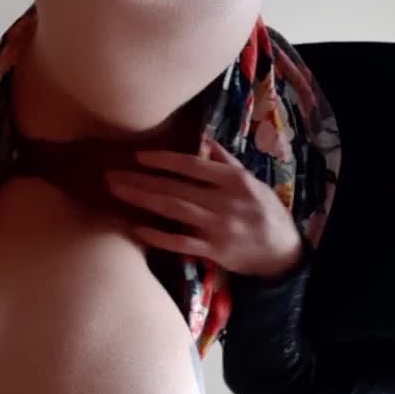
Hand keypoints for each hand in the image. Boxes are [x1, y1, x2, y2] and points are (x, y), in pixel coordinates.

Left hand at [104, 139, 303, 279]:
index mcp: (234, 180)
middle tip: (111, 175)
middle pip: (175, 187)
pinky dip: (158, 236)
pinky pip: (180, 242)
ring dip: (142, 200)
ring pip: (173, 210)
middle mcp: (224, 201)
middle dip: (141, 180)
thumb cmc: (266, 213)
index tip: (139, 156)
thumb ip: (226, 162)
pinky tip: (137, 228)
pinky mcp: (213, 251)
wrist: (283, 253)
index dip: (164, 160)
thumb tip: (203, 140)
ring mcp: (217, 227)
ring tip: (117, 192)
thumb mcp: (253, 182)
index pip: (192, 165)